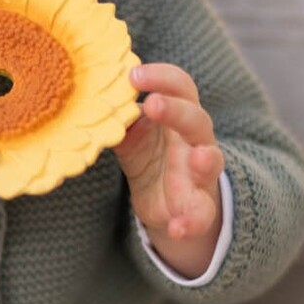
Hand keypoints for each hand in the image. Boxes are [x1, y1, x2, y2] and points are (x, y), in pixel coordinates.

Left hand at [113, 63, 223, 278]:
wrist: (168, 203)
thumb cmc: (151, 155)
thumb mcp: (131, 136)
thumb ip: (119, 120)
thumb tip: (91, 100)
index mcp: (178, 114)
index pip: (180, 86)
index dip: (161, 77)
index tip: (133, 75)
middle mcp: (195, 138)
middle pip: (196, 118)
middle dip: (177, 110)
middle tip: (153, 104)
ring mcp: (201, 172)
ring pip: (212, 160)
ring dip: (206, 159)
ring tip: (198, 158)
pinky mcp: (200, 205)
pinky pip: (203, 214)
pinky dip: (191, 222)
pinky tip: (177, 228)